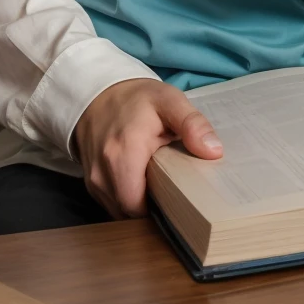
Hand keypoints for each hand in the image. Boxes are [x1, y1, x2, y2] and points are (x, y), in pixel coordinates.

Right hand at [73, 78, 222, 218]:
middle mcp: (102, 171)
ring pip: (119, 210)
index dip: (160, 209)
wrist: (98, 92)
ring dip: (137, 203)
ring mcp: (92, 178)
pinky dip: (125, 197)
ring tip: (156, 182)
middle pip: (129, 212)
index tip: (179, 197)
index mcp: (123, 153)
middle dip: (151, 207)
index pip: (139, 207)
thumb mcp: (169, 101)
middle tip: (171, 189)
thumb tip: (214, 151)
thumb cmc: (137, 98)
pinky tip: (139, 181)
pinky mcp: (89, 181)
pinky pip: (110, 202)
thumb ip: (192, 124)